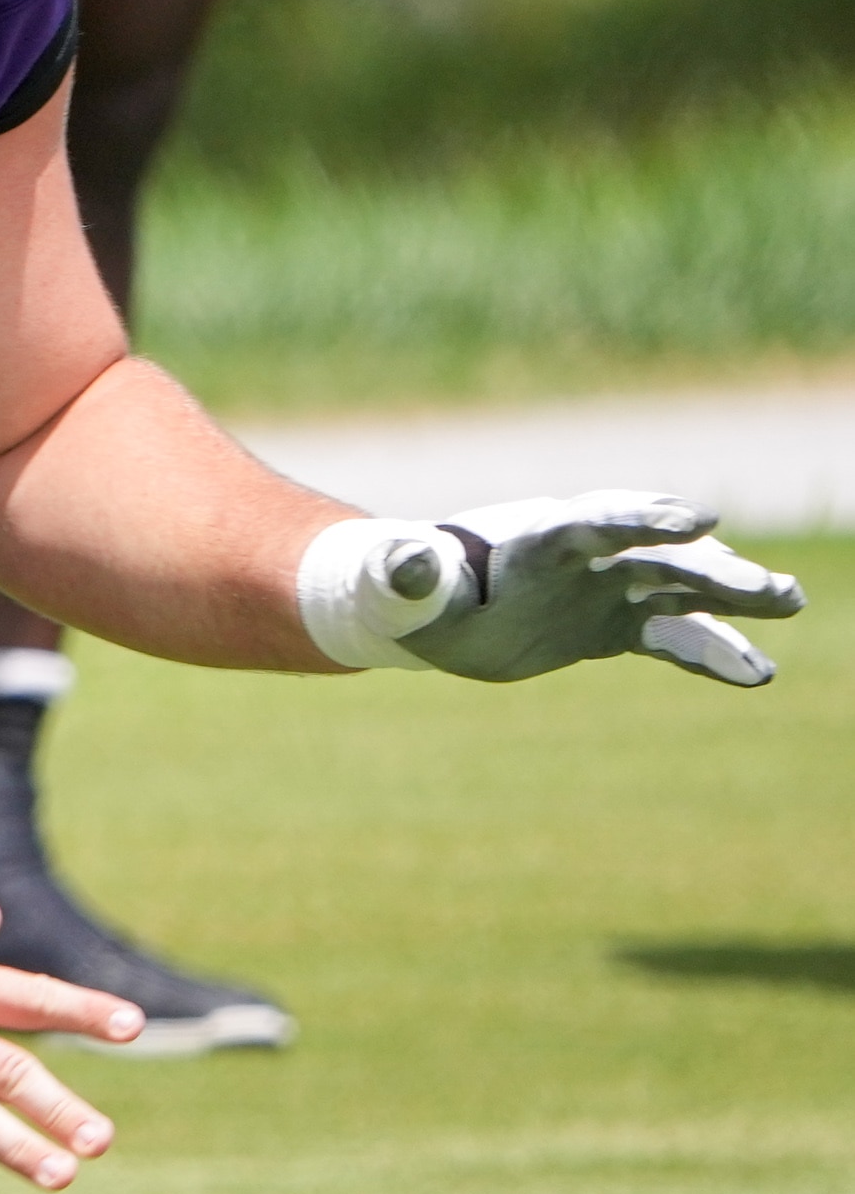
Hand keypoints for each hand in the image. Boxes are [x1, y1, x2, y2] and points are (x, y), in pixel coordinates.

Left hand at [299, 493, 806, 684]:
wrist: (432, 612)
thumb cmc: (415, 590)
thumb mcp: (406, 583)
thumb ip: (411, 569)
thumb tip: (404, 558)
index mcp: (537, 537)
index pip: (597, 521)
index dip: (643, 520)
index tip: (694, 521)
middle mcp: (585, 556)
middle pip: (657, 556)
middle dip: (711, 568)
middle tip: (769, 587)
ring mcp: (606, 589)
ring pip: (681, 589)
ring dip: (734, 597)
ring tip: (789, 602)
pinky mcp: (615, 626)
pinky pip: (672, 639)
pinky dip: (711, 654)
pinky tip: (757, 674)